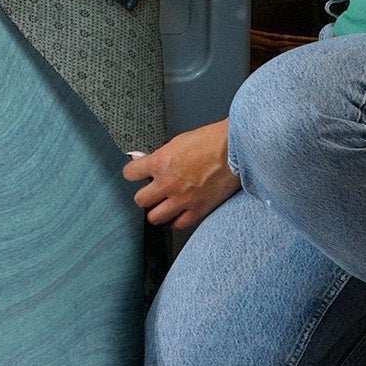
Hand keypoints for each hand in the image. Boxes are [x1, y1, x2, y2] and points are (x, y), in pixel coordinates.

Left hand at [123, 120, 239, 231]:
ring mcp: (182, 200)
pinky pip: (178, 225)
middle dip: (144, 195)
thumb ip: (159, 155)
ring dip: (157, 211)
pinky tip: (178, 214)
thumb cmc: (210, 140)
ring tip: (163, 205)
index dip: (132, 174)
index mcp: (160, 163)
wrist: (236, 148)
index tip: (136, 174)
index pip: (130, 174)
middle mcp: (168, 184)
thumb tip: (141, 159)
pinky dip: (176, 221)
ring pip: (154, 217)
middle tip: (151, 192)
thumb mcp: (177, 141)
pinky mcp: (199, 210)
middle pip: (140, 200)